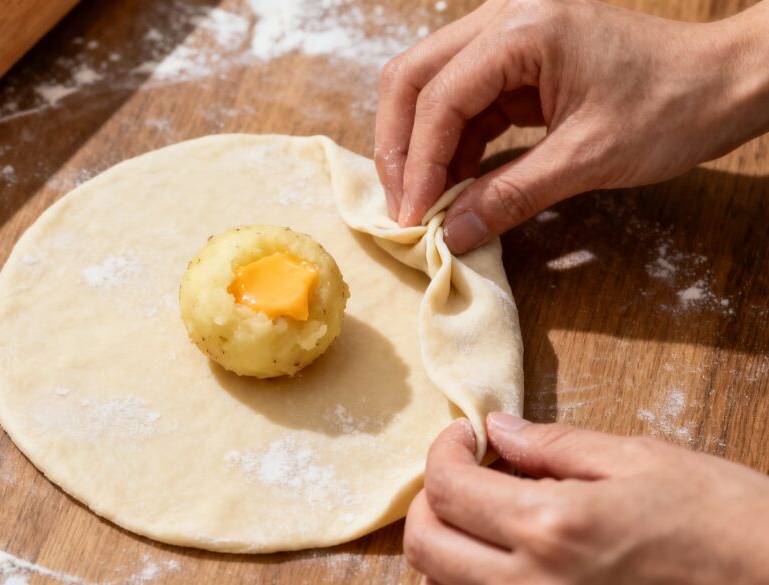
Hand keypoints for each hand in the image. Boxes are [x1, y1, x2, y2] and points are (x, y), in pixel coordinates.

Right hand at [375, 0, 768, 251]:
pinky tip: (454, 186)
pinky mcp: (516, 63)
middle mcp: (504, 19)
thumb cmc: (673, 108)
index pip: (439, 97)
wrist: (725, 83)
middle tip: (403, 205)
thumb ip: (511, 196)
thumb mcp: (588, 159)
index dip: (417, 162)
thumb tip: (451, 234)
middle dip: (400, 147)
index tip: (413, 217)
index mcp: (523, 28)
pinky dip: (452, 146)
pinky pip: (463, 103)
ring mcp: (507, 37)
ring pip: (429, 89)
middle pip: (413, 78)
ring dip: (421, 149)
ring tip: (426, 204)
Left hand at [404, 414, 768, 583]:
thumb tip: (498, 429)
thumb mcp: (640, 460)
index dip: (442, 452)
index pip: (447, 490)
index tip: (464, 437)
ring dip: (447, 540)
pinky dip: (474, 576)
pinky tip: (509, 549)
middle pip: (426, 546)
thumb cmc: (723, 521)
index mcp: (553, 528)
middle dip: (430, 499)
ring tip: (486, 509)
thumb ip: (554, 447)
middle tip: (464, 471)